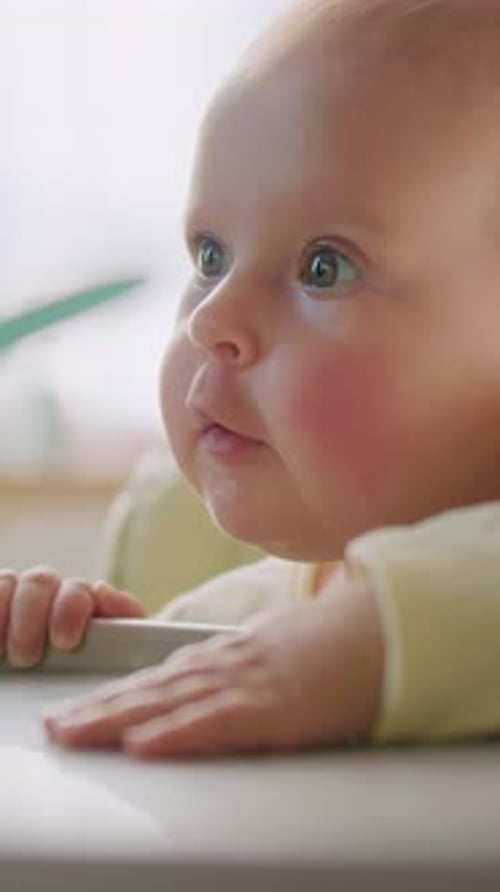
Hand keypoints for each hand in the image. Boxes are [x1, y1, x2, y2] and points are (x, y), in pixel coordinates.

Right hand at [0, 567, 145, 667]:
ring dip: (1, 611)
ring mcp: (15, 599)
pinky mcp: (0, 611)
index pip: (76, 591)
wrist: (46, 690)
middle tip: (26, 657)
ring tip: (0, 651)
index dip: (70, 609)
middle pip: (38, 582)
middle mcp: (46, 593)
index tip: (65, 642)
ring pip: (6, 583)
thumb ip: (122, 618)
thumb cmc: (97, 665)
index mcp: (80, 600)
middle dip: (31, 616)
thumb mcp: (118, 649)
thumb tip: (100, 588)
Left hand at [44, 567, 383, 756]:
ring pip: (171, 704)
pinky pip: (216, 723)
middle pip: (154, 690)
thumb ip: (249, 662)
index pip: (164, 678)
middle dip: (101, 709)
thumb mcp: (282, 649)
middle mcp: (230, 664)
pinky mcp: (274, 706)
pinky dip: (176, 734)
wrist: (384, 625)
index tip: (84, 708)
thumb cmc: (339, 641)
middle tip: (58, 726)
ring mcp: (249, 682)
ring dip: (118, 720)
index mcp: (232, 655)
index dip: (120, 694)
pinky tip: (143, 744)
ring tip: (76, 732)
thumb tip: (227, 678)